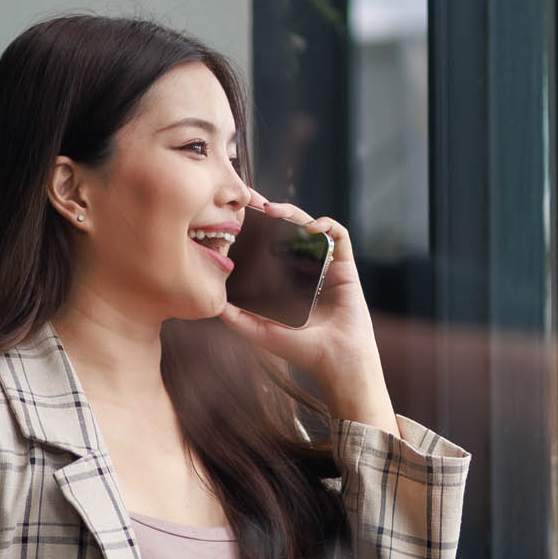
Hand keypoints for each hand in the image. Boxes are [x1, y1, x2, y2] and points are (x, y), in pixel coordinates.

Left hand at [219, 187, 393, 426]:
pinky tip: (312, 226)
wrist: (336, 359)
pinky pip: (339, 236)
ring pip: (311, 227)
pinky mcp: (345, 266)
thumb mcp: (261, 331)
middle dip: (273, 211)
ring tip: (275, 211)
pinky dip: (327, 225)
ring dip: (295, 214)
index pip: (271, 244)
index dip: (257, 227)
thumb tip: (212, 304)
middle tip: (253, 200)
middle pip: (289, 230)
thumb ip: (237, 318)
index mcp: (287, 279)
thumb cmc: (301, 350)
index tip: (239, 214)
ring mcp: (326, 265)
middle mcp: (306, 268)